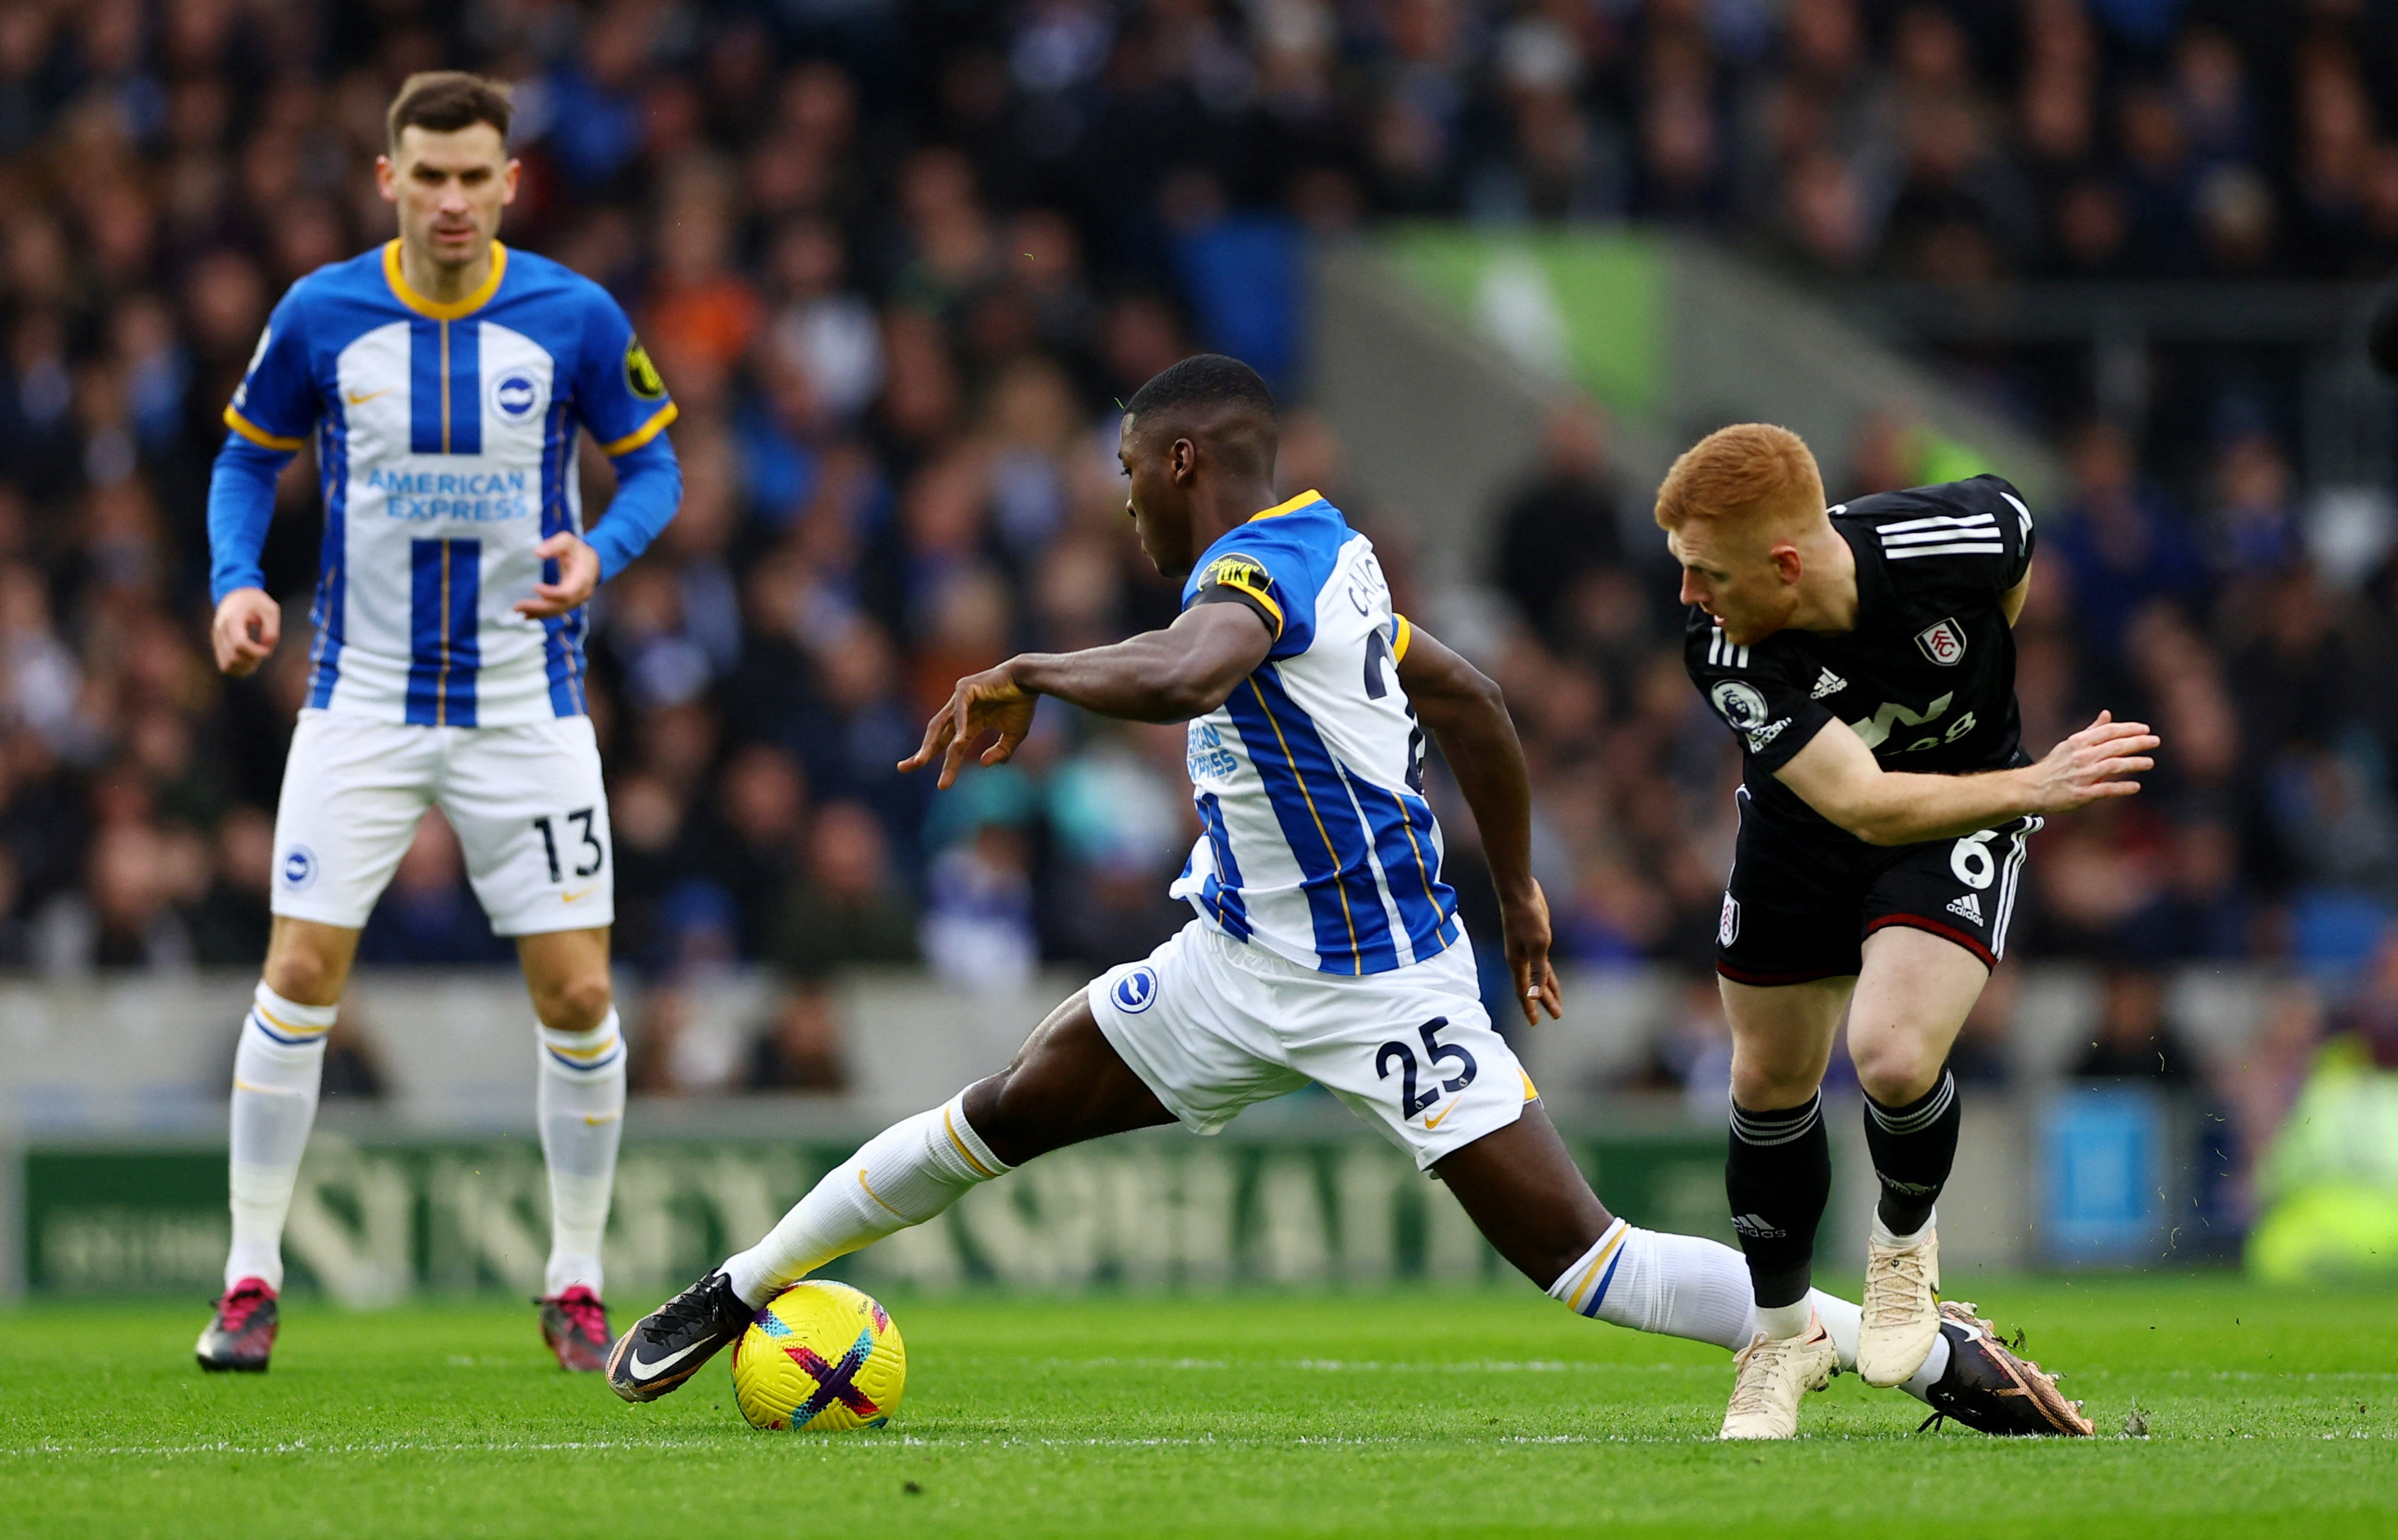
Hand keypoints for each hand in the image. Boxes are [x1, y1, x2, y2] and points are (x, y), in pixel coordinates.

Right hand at [211, 587, 280, 675]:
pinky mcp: (217, 645)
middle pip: (233, 658)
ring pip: (227, 666)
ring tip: (257, 658)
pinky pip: (225, 665)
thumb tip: (266, 648)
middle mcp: (220, 630)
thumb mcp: (270, 609)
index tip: (267, 650)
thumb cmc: (256, 602)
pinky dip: (239, 668)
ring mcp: (217, 639)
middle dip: (252, 661)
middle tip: (263, 652)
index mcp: (233, 619)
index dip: (255, 652)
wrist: (235, 595)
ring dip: (245, 668)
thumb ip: (272, 629)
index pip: (239, 644)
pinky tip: (250, 661)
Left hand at [514, 533, 599, 618]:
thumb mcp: (568, 541)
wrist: (592, 562)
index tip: (534, 587)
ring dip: (537, 612)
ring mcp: (577, 600)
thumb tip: (537, 553)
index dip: (551, 593)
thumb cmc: (578, 551)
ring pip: (557, 610)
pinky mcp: (570, 603)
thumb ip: (554, 545)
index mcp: (582, 578)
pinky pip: (557, 611)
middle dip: (538, 607)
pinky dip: (542, 614)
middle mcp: (581, 593)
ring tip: (518, 611)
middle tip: (517, 606)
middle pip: (560, 605)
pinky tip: (527, 615)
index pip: (567, 592)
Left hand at [899, 662, 1037, 788]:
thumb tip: (983, 764)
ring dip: (930, 743)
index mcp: (969, 722)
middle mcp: (960, 710)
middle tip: (904, 768)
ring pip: (941, 724)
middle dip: (922, 752)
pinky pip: (959, 710)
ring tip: (920, 761)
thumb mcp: (1014, 735)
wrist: (1030, 680)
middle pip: (936, 735)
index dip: (948, 766)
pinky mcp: (965, 688)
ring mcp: (960, 698)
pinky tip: (959, 743)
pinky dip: (959, 726)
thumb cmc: (1022, 703)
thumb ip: (1002, 751)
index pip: (952, 747)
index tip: (943, 787)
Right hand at [1498, 879, 1564, 1027]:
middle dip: (1543, 1001)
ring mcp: (1527, 950)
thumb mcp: (1538, 945)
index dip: (1529, 1008)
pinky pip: (1542, 963)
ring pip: (1538, 975)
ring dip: (1546, 989)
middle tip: (1556, 1015)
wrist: (1519, 892)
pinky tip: (1550, 975)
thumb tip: (1532, 996)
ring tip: (1556, 1002)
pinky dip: (1547, 973)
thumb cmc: (1527, 917)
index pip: (1523, 992)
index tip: (1535, 1023)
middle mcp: (1520, 959)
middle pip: (1532, 986)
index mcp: (1518, 963)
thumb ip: (1537, 972)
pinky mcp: (1535, 940)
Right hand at [2027, 710, 2157, 812]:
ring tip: (2150, 762)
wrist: (2032, 787)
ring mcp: (2081, 776)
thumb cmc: (2054, 765)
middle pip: (2114, 746)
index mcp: (2078, 742)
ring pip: (2113, 766)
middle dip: (2137, 743)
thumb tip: (2107, 714)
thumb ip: (2092, 730)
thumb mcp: (2071, 744)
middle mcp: (2081, 757)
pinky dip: (2122, 788)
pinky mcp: (2081, 794)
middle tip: (2155, 741)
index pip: (2109, 731)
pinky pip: (2105, 790)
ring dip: (2133, 763)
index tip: (2145, 729)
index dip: (2129, 729)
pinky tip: (2136, 787)